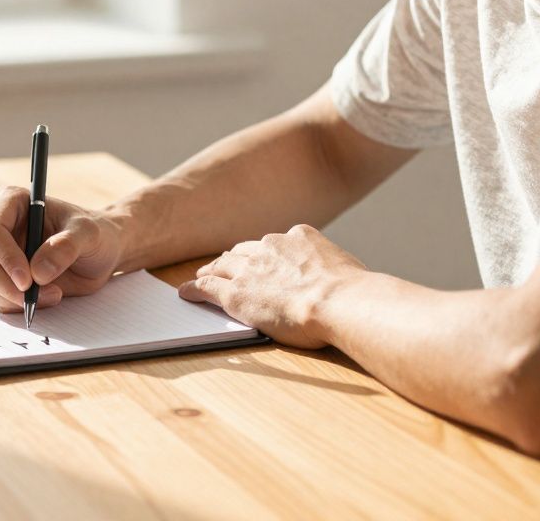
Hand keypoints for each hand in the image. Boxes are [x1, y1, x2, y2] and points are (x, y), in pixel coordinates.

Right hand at [0, 186, 124, 312]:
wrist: (99, 256)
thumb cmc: (94, 235)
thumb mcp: (89, 234)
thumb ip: (66, 247)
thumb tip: (38, 273)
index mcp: (11, 203)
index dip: (5, 258)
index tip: (28, 280)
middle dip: (7, 286)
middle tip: (36, 295)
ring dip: (14, 299)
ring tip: (53, 294)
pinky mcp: (1, 280)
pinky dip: (19, 306)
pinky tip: (46, 297)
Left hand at [178, 224, 364, 348]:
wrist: (339, 302)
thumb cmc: (352, 294)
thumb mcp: (347, 269)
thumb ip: (332, 270)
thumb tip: (342, 280)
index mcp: (299, 237)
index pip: (275, 244)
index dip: (264, 254)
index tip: (261, 260)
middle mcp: (271, 246)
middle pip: (244, 251)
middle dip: (235, 259)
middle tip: (225, 266)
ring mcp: (251, 269)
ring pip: (223, 266)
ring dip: (212, 271)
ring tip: (202, 276)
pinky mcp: (236, 293)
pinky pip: (208, 287)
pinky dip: (195, 288)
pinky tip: (187, 292)